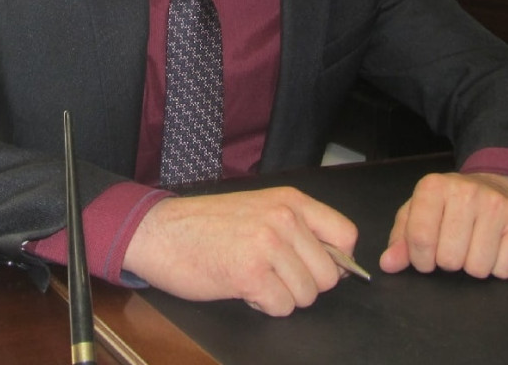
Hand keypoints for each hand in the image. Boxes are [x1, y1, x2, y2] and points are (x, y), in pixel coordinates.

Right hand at [122, 187, 357, 315]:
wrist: (160, 232)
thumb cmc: (206, 224)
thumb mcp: (259, 209)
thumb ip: (298, 228)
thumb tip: (338, 264)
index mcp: (289, 200)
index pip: (346, 234)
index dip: (336, 260)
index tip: (314, 266)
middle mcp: (284, 219)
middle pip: (329, 275)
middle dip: (303, 284)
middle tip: (271, 273)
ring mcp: (268, 245)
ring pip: (307, 295)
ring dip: (282, 296)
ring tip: (253, 275)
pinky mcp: (251, 274)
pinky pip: (282, 308)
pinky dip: (263, 305)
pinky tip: (242, 285)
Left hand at [379, 172, 507, 278]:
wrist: (496, 185)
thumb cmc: (450, 205)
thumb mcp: (418, 212)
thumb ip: (400, 239)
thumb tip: (388, 264)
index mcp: (433, 187)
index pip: (420, 238)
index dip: (420, 259)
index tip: (425, 256)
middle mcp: (466, 192)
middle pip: (449, 259)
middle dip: (447, 261)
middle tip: (453, 244)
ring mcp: (496, 206)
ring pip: (477, 268)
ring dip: (472, 266)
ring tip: (472, 244)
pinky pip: (504, 270)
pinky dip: (497, 267)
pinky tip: (493, 246)